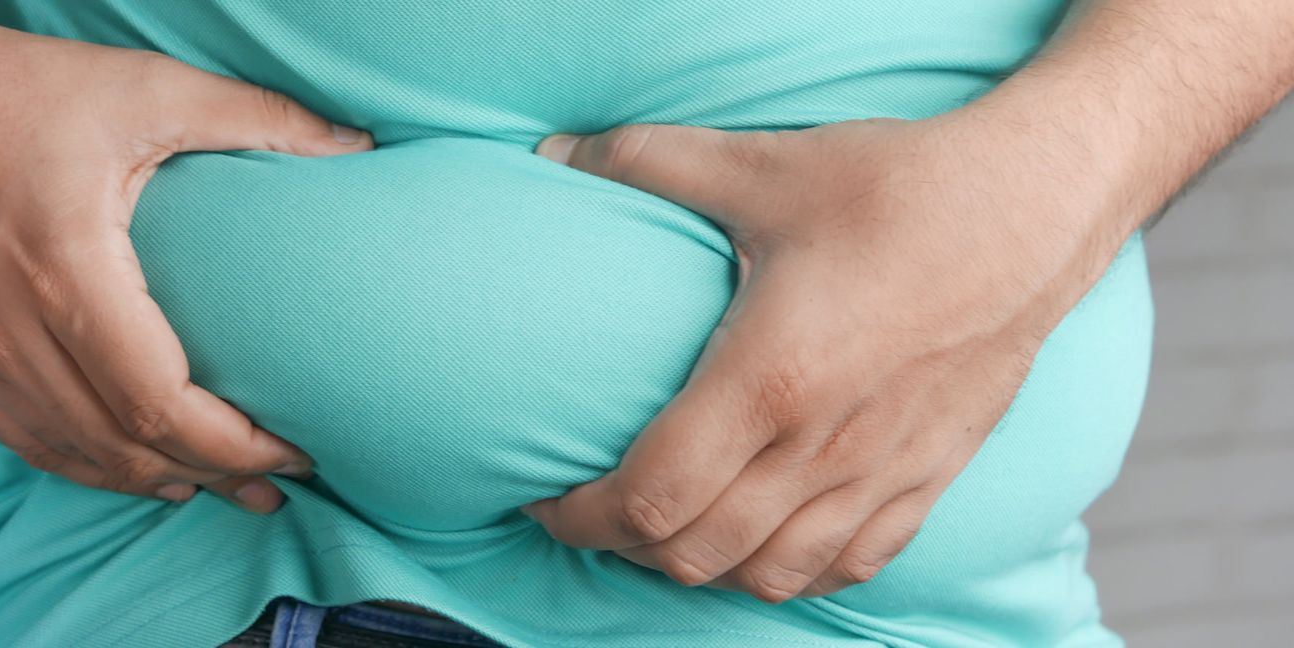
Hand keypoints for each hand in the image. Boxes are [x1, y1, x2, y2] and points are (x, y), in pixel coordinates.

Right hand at [0, 12, 370, 510]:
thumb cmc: (16, 87)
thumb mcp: (147, 87)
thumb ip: (259, 119)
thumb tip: (356, 148)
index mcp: (64, 266)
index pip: (161, 401)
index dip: (235, 444)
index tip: (295, 451)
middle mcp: (6, 326)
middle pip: (125, 443)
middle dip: (212, 474)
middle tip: (275, 487)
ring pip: (74, 454)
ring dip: (153, 480)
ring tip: (220, 489)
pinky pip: (25, 440)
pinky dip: (88, 465)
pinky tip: (137, 469)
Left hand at [524, 115, 1130, 600]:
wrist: (1038, 207)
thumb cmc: (901, 189)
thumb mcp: (762, 166)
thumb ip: (647, 163)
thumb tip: (553, 154)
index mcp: (770, 380)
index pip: (651, 497)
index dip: (581, 515)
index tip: (548, 496)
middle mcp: (823, 447)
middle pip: (695, 554)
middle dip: (624, 546)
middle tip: (597, 507)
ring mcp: (882, 474)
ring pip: (768, 575)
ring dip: (701, 566)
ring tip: (669, 525)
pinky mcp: (930, 478)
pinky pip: (850, 566)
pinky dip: (790, 571)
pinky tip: (765, 539)